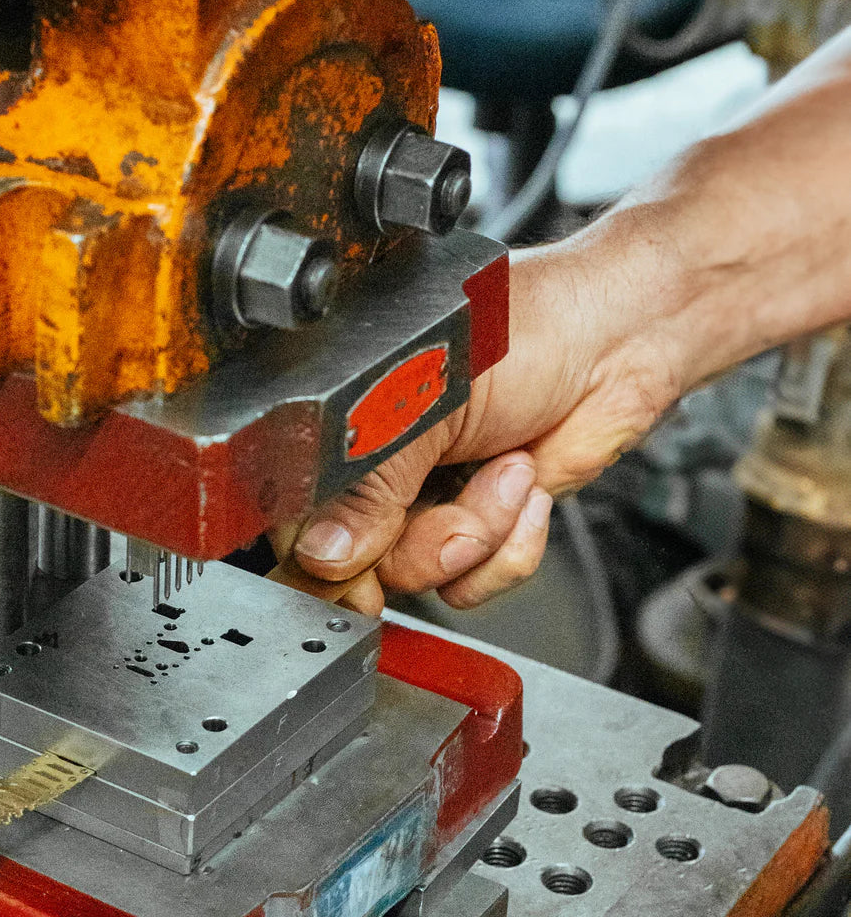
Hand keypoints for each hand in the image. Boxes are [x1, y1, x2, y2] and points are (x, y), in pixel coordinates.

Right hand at [292, 240, 683, 612]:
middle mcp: (377, 472)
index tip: (350, 573)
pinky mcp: (480, 530)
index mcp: (343, 428)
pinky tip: (523, 488)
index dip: (320, 558)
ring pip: (415, 577)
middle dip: (414, 545)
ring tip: (505, 473)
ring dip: (474, 533)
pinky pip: (469, 584)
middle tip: (447, 512)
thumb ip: (369, 485)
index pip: (298, 519)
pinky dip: (508, 547)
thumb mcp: (424, 401)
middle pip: (354, 565)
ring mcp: (426, 504)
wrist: (619, 339)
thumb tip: (323, 552)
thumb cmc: (523, 332)